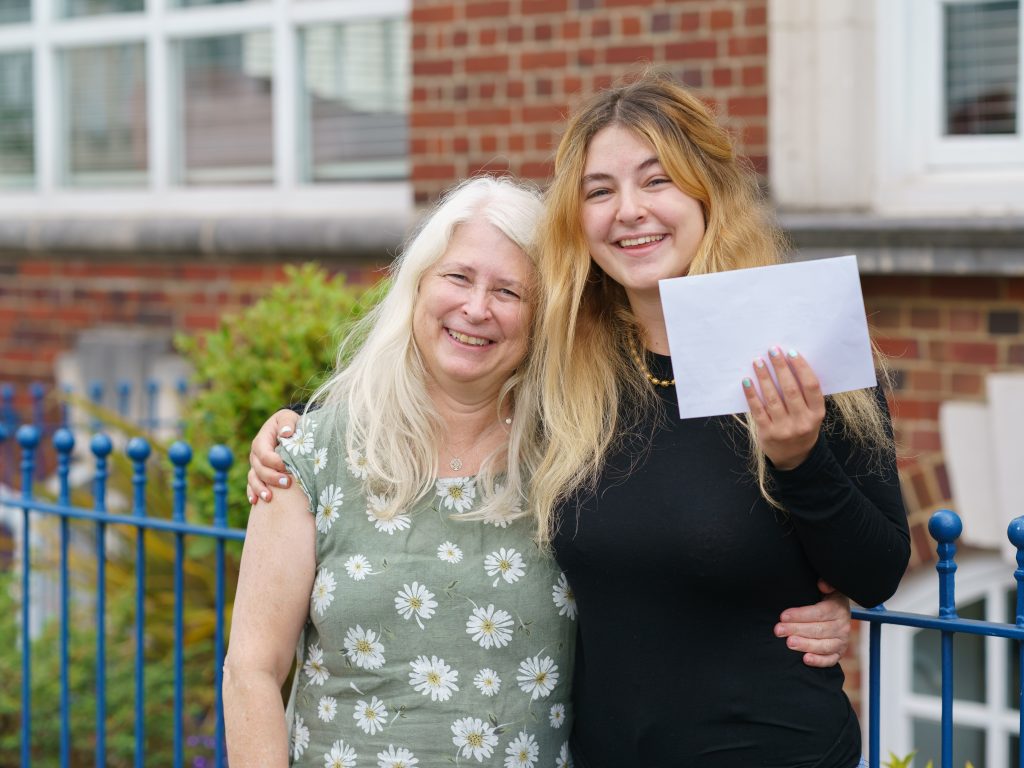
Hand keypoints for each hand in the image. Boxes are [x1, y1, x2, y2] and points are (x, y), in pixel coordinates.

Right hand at [246, 409, 299, 504]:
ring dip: (260, 489)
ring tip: (270, 498)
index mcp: (261, 441)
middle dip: (272, 477)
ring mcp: (256, 465)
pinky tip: (255, 502)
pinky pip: (251, 485)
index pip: (265, 454)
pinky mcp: (258, 474)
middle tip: (288, 483)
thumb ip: (287, 423)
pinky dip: (252, 493)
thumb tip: (285, 433)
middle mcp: (256, 454)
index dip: (275, 462)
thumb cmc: (289, 424)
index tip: (289, 467)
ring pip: (254, 479)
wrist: (288, 430)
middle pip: (259, 469)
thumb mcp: (288, 417)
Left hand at [743, 347, 824, 469]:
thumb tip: (788, 364)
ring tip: (758, 362)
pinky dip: (751, 394)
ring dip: (764, 377)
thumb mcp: (812, 414)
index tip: (791, 352)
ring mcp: (784, 428)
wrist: (795, 459)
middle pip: (791, 390)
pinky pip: (757, 410)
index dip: (801, 368)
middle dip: (780, 368)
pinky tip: (747, 381)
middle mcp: (802, 422)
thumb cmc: (802, 428)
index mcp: (817, 414)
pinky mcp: (767, 433)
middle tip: (772, 351)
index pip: (811, 386)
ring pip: (773, 398)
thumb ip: (805, 395)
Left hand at [774, 580, 850, 667]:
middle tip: (778, 630)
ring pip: (824, 646)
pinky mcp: (838, 653)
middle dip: (796, 630)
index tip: (783, 616)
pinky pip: (830, 660)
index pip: (819, 613)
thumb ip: (826, 583)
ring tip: (789, 643)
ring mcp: (841, 641)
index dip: (800, 615)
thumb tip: (822, 585)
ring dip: (806, 645)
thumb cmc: (825, 598)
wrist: (837, 612)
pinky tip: (805, 659)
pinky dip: (819, 661)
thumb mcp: (827, 587)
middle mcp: (842, 626)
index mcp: (838, 608)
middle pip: (818, 630)